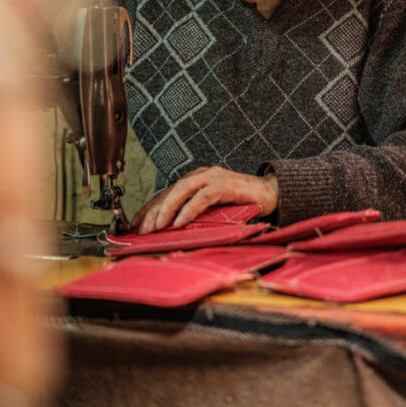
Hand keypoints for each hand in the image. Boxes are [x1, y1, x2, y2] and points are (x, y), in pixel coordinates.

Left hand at [131, 166, 278, 233]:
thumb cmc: (241, 201)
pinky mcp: (225, 184)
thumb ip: (195, 213)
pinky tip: (180, 222)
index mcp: (196, 180)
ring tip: (157, 226)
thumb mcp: (213, 209)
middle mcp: (201, 175)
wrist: (271, 192)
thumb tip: (172, 231)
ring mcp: (213, 177)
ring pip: (182, 190)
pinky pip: (203, 197)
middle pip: (170, 190)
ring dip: (167, 209)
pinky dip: (189, 209)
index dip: (149, 208)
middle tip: (142, 229)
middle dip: (153, 211)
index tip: (135, 224)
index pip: (166, 192)